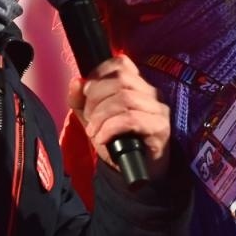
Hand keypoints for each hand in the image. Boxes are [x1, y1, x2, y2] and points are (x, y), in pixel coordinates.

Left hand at [67, 54, 172, 180]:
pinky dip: (110, 128)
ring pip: (124, 98)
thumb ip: (81, 102)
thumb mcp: (94, 120)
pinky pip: (131, 119)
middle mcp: (151, 93)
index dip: (98, 74)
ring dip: (101, 115)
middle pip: (120, 80)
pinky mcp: (160, 127)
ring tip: (93, 131)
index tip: (86, 94)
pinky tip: (102, 138)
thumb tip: (76, 82)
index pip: (121, 63)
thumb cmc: (119, 142)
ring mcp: (158, 109)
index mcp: (137, 85)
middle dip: (95, 98)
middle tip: (88, 118)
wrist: (139, 172)